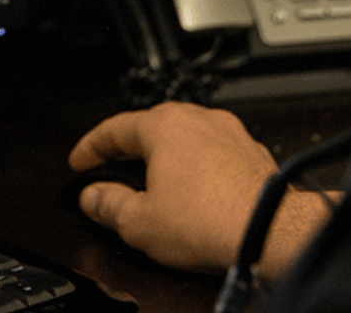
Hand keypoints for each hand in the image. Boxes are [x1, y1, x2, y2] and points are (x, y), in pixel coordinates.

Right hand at [68, 102, 332, 277]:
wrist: (270, 232)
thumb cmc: (210, 222)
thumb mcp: (139, 223)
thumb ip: (108, 205)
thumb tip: (94, 198)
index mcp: (163, 126)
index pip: (114, 128)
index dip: (90, 147)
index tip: (81, 162)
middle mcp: (198, 120)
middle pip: (151, 127)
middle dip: (128, 149)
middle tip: (113, 169)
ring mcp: (229, 134)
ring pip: (186, 138)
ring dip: (166, 157)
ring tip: (156, 185)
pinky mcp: (252, 154)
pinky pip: (213, 154)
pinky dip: (197, 168)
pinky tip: (195, 194)